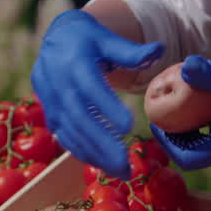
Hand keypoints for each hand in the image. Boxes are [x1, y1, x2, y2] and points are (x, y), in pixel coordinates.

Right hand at [31, 10, 163, 178]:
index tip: (128, 127)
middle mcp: (58, 83)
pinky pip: (65, 138)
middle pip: (79, 118)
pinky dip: (83, 153)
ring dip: (94, 154)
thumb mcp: (107, 39)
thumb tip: (160, 49)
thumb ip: (131, 51)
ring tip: (120, 171)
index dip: (107, 108)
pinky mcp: (50, 115)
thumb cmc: (88, 40)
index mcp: (75, 62)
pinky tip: (103, 164)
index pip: (91, 87)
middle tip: (125, 164)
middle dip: (102, 143)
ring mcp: (51, 102)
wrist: (55, 40)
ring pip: (71, 133)